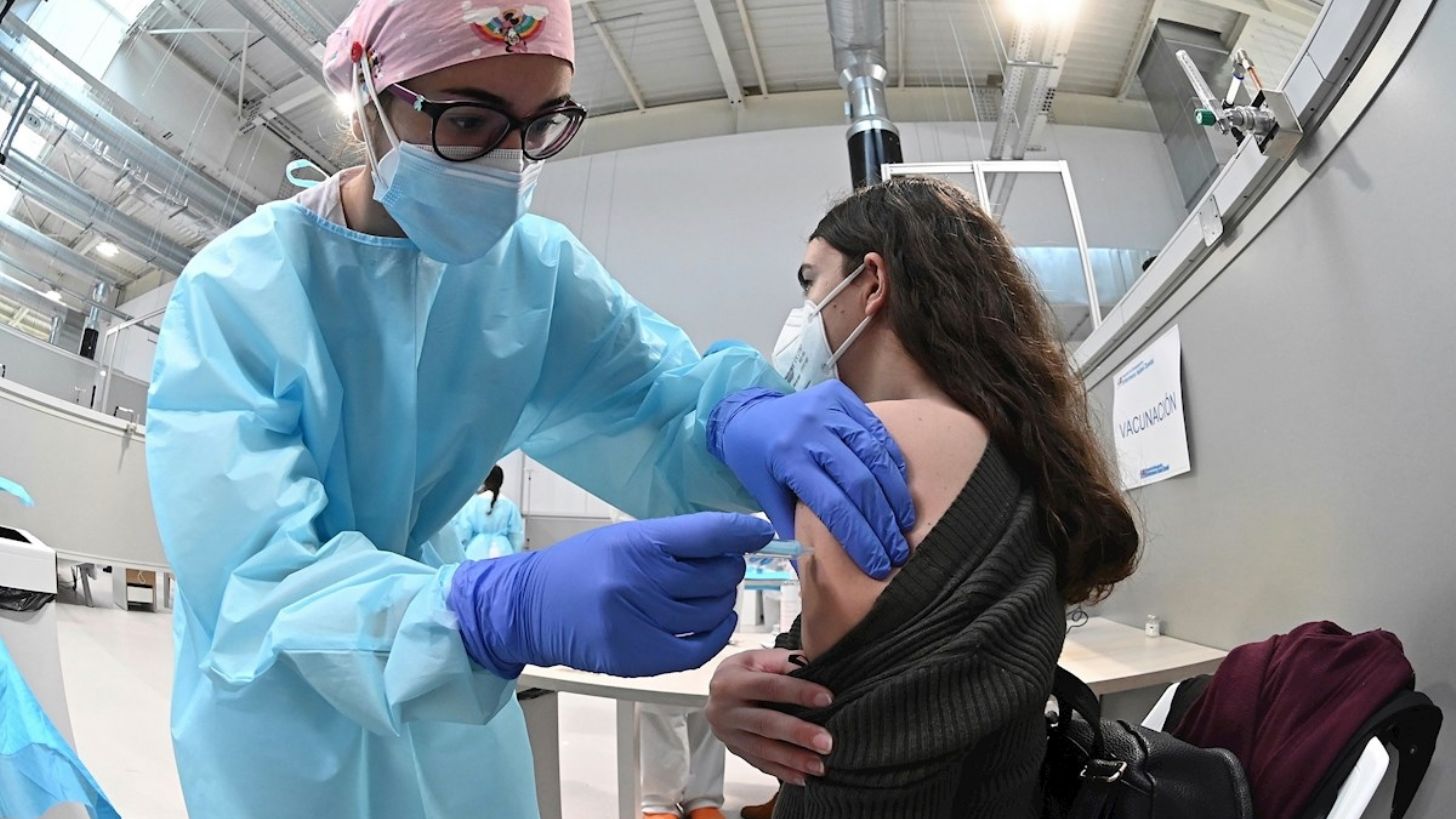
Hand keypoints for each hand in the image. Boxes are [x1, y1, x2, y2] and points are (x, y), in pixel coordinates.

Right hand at [447, 513, 773, 677]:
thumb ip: (675, 541)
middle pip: (718, 575)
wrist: (529, 608)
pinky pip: (699, 647)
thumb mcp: (623, 538)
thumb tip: (734, 541)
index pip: (708, 533)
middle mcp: (640, 580)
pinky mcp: (638, 656)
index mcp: (637, 542)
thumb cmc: (580, 568)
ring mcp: (639, 621)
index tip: (760, 532)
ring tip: (707, 594)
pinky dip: (717, 633)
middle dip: (728, 569)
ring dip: (721, 601)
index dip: (743, 532)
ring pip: (713, 610)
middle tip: (720, 567)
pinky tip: (714, 621)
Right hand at [706, 649, 834, 785]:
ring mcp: (728, 733)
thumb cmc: (744, 671)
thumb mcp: (760, 658)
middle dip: (798, 733)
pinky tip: (802, 777)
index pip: (769, 686)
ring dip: (793, 759)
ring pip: (763, 749)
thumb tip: (818, 667)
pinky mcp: (735, 750)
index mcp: (731, 681)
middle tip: (826, 742)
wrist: (718, 688)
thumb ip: (787, 663)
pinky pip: (760, 764)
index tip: (827, 698)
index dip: (799, 691)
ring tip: (819, 765)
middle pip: (765, 723)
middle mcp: (725, 709)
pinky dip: (782, 772)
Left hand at [708, 381, 914, 578]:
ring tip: (903, 525)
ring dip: (894, 495)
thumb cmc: (756, 461)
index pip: (833, 506)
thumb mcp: (765, 496)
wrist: (746, 413)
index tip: (877, 564)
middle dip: (882, 523)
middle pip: (859, 482)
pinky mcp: (842, 396)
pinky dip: (892, 462)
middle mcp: (810, 430)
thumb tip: (816, 569)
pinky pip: (877, 431)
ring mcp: (828, 408)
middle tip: (897, 551)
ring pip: (874, 455)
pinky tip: (899, 490)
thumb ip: (793, 528)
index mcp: (787, 459)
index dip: (859, 538)